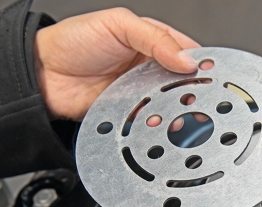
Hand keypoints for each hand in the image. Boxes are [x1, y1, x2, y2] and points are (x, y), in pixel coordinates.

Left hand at [34, 8, 205, 120]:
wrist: (45, 75)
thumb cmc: (74, 41)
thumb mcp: (118, 24)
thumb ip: (155, 38)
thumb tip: (186, 58)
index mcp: (151, 41)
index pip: (186, 51)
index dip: (201, 62)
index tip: (211, 73)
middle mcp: (149, 67)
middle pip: (183, 81)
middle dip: (193, 91)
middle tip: (200, 99)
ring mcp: (141, 90)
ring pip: (169, 103)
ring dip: (177, 109)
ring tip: (180, 113)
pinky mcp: (131, 111)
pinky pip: (151, 119)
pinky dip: (157, 123)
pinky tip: (157, 122)